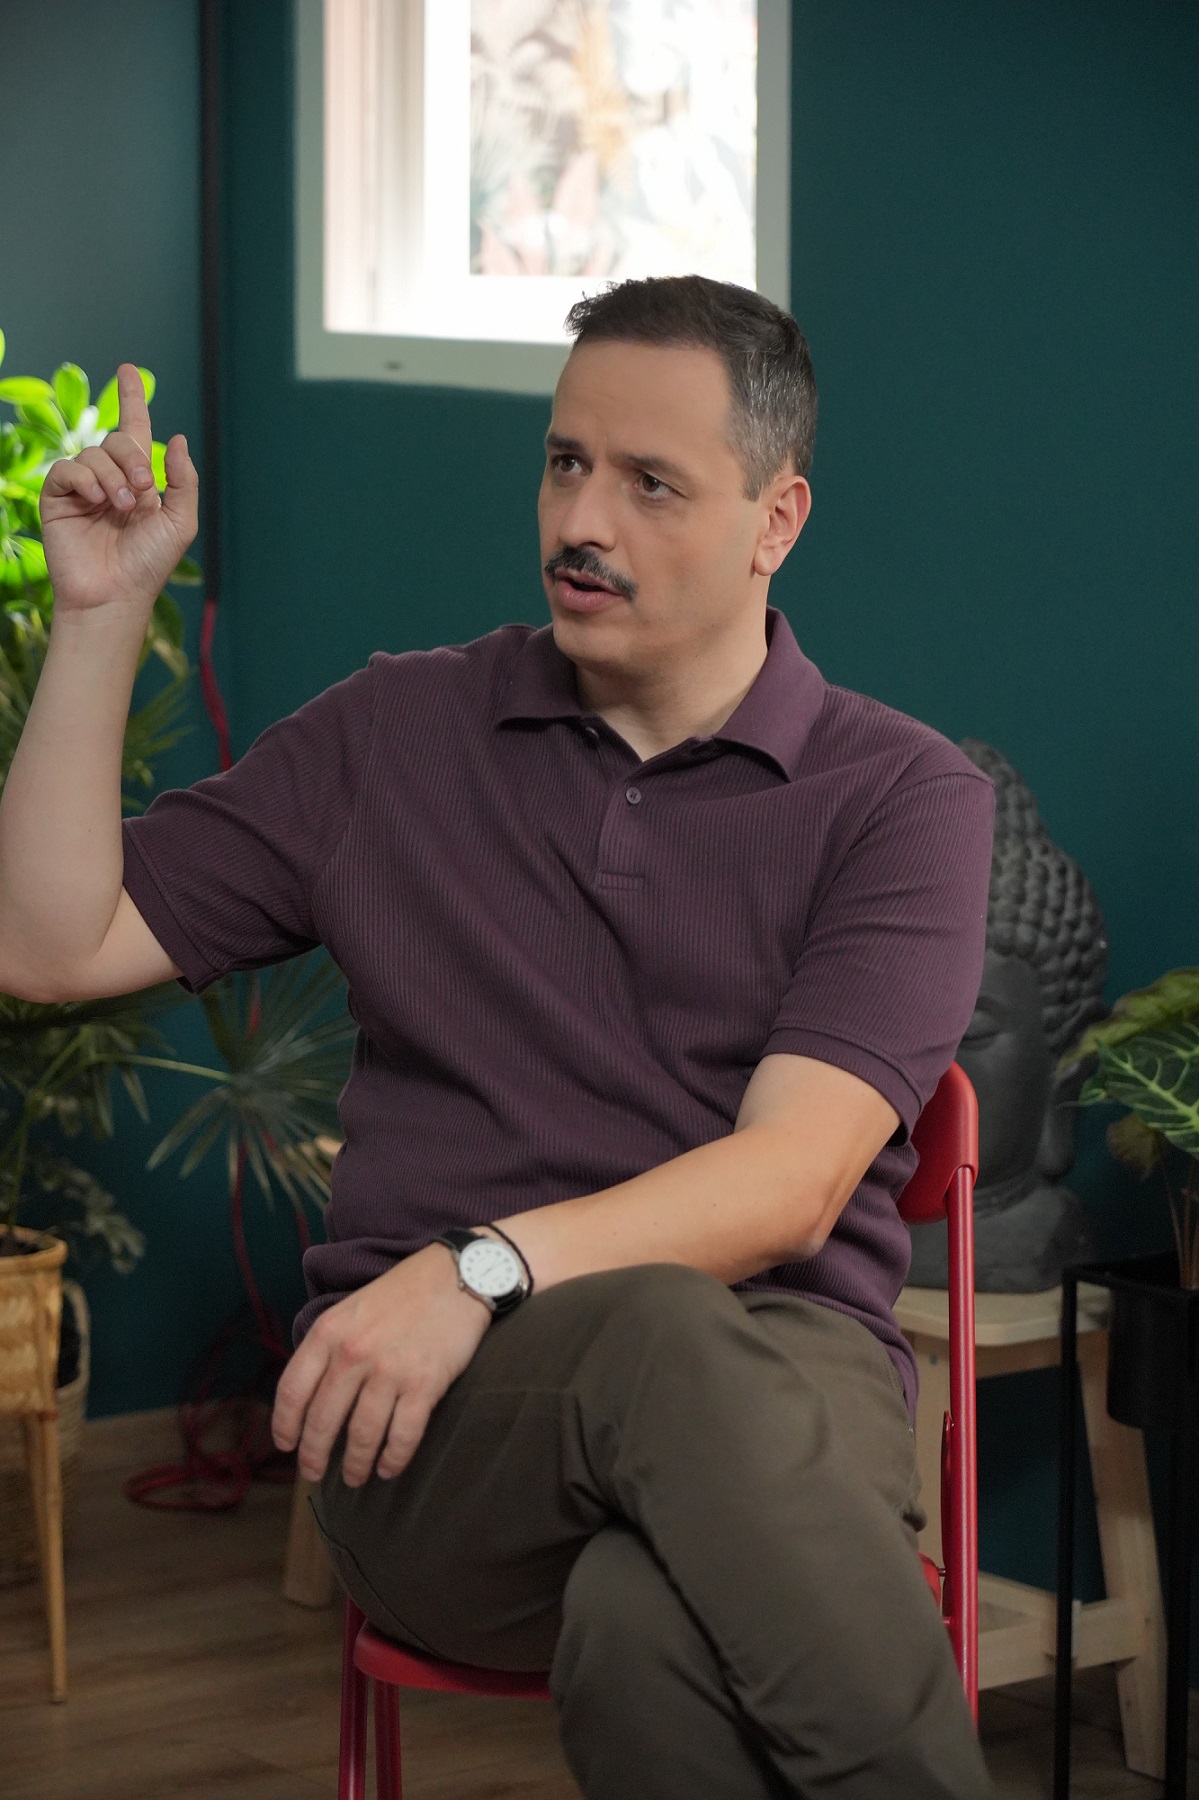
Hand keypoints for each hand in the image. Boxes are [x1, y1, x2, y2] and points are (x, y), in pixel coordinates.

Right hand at [40, 363, 198, 613]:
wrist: (115, 594)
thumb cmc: (149, 565)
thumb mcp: (180, 522)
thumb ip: (183, 480)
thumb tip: (177, 438)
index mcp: (139, 481)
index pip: (134, 431)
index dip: (132, 399)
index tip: (128, 370)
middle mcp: (111, 480)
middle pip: (116, 440)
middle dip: (132, 458)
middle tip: (141, 488)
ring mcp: (83, 489)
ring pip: (93, 453)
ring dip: (112, 476)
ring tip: (121, 507)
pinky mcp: (58, 499)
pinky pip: (67, 469)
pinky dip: (85, 479)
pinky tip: (98, 501)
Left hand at [271, 1244, 491, 1487]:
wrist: (457, 1274)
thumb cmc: (404, 1292)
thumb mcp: (352, 1308)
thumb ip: (330, 1345)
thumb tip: (314, 1392)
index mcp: (329, 1332)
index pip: (293, 1390)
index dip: (285, 1425)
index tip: (286, 1445)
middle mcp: (353, 1353)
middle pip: (322, 1421)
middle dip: (315, 1456)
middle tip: (314, 1473)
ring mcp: (389, 1371)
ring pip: (362, 1435)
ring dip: (355, 1465)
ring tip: (354, 1478)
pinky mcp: (424, 1384)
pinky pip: (403, 1436)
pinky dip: (393, 1460)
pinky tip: (388, 1469)